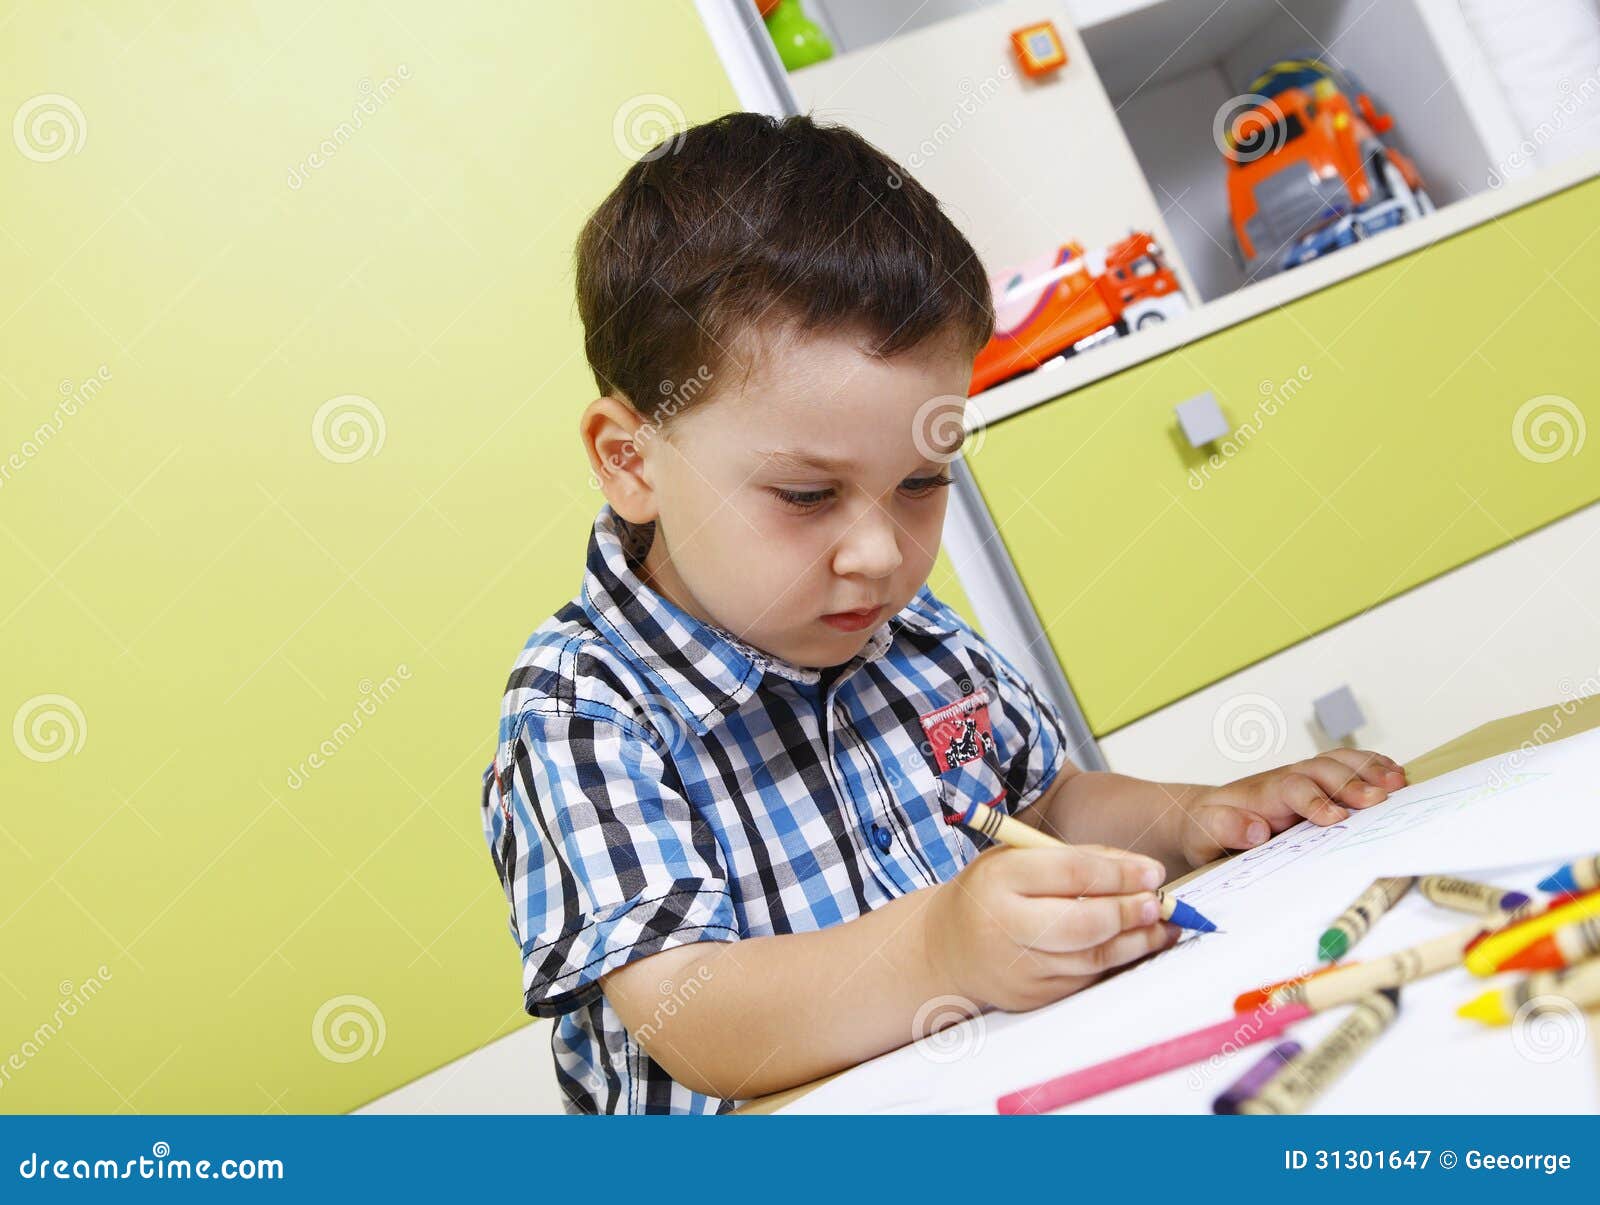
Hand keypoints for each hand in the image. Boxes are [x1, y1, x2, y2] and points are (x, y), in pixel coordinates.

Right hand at [924, 844, 1179, 1012]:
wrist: (947, 948)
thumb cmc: (992, 893)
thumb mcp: (1018, 859)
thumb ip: (1076, 858)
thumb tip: (1140, 870)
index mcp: (999, 878)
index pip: (1071, 873)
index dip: (1119, 874)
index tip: (1153, 872)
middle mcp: (1005, 924)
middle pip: (1084, 923)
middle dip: (1131, 912)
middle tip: (1159, 902)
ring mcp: (1019, 967)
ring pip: (1093, 957)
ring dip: (1137, 942)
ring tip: (1162, 926)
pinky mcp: (1033, 996)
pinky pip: (1086, 977)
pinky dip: (1117, 961)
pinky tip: (1137, 946)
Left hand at [1173, 747, 1406, 867]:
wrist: (1206, 816)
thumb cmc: (1207, 827)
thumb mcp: (1202, 832)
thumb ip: (1224, 828)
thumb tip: (1257, 829)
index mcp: (1260, 795)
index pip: (1291, 789)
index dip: (1314, 801)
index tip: (1335, 818)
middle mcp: (1286, 781)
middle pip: (1321, 771)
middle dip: (1351, 783)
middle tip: (1381, 800)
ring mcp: (1303, 780)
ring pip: (1337, 763)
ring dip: (1368, 770)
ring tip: (1399, 783)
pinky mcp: (1317, 786)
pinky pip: (1345, 767)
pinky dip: (1371, 767)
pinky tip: (1396, 775)